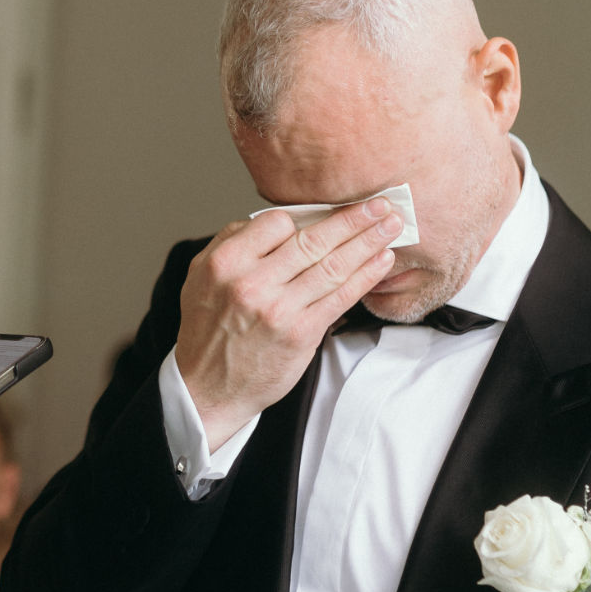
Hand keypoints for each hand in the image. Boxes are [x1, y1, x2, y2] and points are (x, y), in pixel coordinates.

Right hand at [175, 200, 403, 446]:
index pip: (276, 222)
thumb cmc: (207, 330)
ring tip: (391, 225)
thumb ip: (230, 243)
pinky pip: (340, 297)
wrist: (209, 388)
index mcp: (225, 262)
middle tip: (380, 203)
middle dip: (353, 218)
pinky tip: (381, 261)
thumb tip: (273, 223)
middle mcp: (251, 282)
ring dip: (367, 242)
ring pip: (332, 265)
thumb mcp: (199, 277)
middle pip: (313, 240)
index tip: (327, 213)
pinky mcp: (301, 333)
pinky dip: (365, 276)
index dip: (304, 216)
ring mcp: (278, 309)